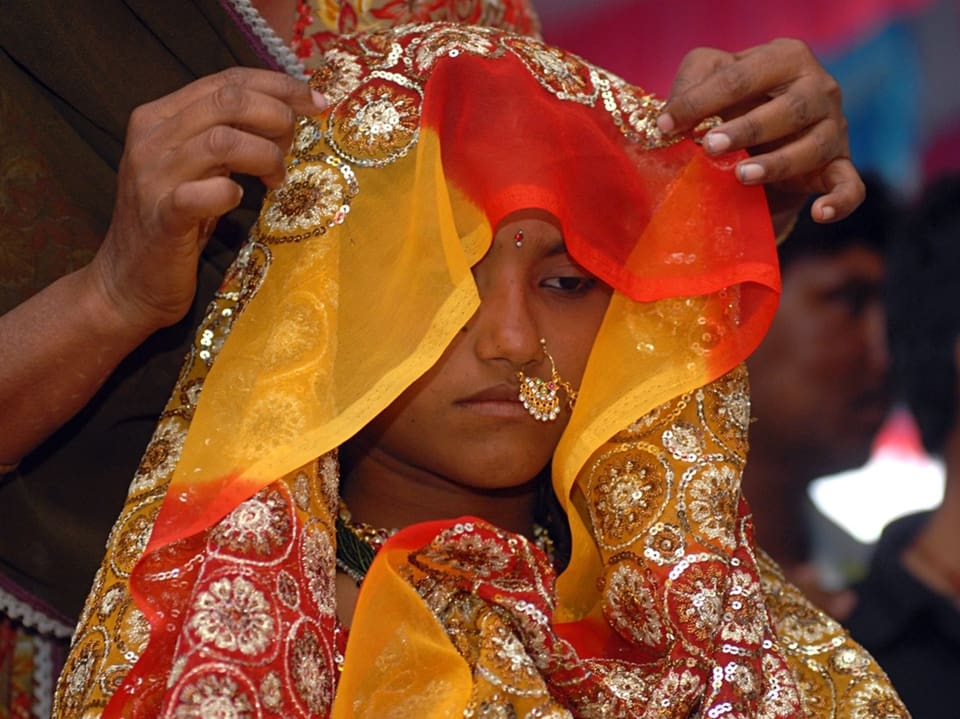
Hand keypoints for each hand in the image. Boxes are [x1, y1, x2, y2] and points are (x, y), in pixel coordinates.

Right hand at [89, 68, 326, 337]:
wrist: (128, 281)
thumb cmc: (176, 223)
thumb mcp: (200, 167)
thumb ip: (230, 136)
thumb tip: (288, 116)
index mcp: (160, 116)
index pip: (226, 81)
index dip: (279, 87)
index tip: (318, 102)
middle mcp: (152, 138)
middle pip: (228, 101)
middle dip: (277, 116)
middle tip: (294, 145)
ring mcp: (153, 177)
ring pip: (221, 140)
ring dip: (264, 155)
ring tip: (276, 178)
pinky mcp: (162, 218)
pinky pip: (203, 194)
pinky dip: (231, 193)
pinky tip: (240, 201)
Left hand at [658, 38, 863, 225]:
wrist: (760, 133)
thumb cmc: (732, 99)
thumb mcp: (707, 78)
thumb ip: (690, 85)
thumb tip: (671, 119)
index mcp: (785, 58)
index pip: (742, 77)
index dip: (701, 101)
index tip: (667, 126)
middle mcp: (819, 88)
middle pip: (789, 109)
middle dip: (747, 129)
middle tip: (709, 146)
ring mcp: (834, 128)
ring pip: (813, 148)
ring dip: (777, 164)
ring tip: (741, 176)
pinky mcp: (838, 165)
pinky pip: (850, 185)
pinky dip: (840, 201)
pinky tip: (820, 213)